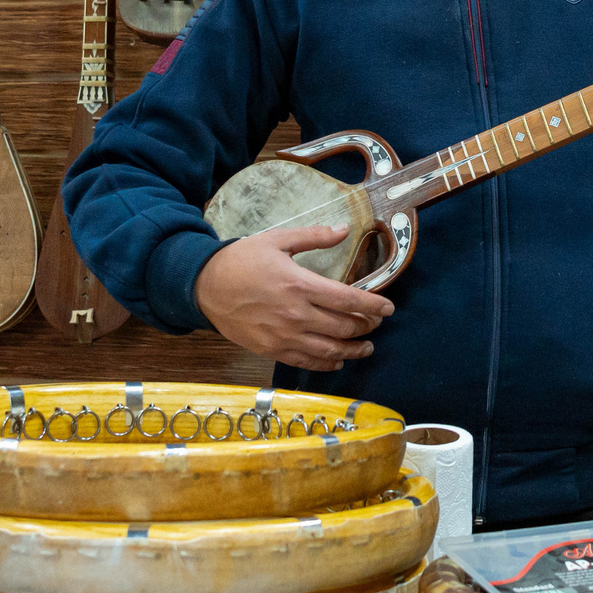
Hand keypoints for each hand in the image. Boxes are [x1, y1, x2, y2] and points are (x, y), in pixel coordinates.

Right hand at [193, 224, 392, 372]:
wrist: (204, 286)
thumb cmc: (241, 260)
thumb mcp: (277, 239)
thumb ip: (314, 237)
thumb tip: (344, 229)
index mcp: (301, 284)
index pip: (349, 300)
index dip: (374, 306)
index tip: (389, 308)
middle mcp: (296, 314)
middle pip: (344, 327)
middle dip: (367, 327)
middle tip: (376, 324)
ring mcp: (284, 336)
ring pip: (330, 350)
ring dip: (353, 350)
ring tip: (366, 347)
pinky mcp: (272, 350)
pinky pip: (306, 362)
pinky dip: (327, 364)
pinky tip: (338, 360)